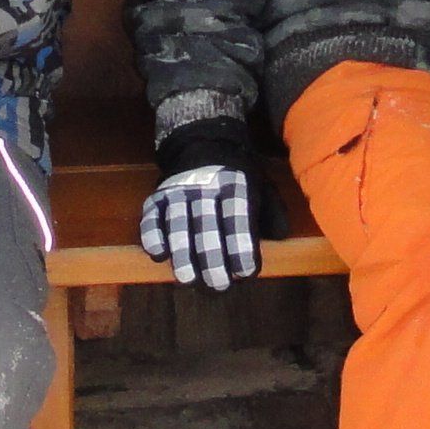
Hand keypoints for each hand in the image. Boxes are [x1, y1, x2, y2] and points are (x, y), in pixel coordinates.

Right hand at [137, 118, 261, 288]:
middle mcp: (205, 187)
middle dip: (212, 259)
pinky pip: (150, 217)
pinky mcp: (157, 197)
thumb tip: (279, 235)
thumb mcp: (261, 186)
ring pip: (177, 224)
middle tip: (218, 285)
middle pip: (206, 226)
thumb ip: (272, 212)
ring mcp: (177, 191)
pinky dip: (152, 236)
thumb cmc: (237, 177)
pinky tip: (159, 255)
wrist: (203, 144)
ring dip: (181, 254)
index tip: (245, 272)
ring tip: (187, 279)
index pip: (238, 217)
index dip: (241, 246)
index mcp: (236, 184)